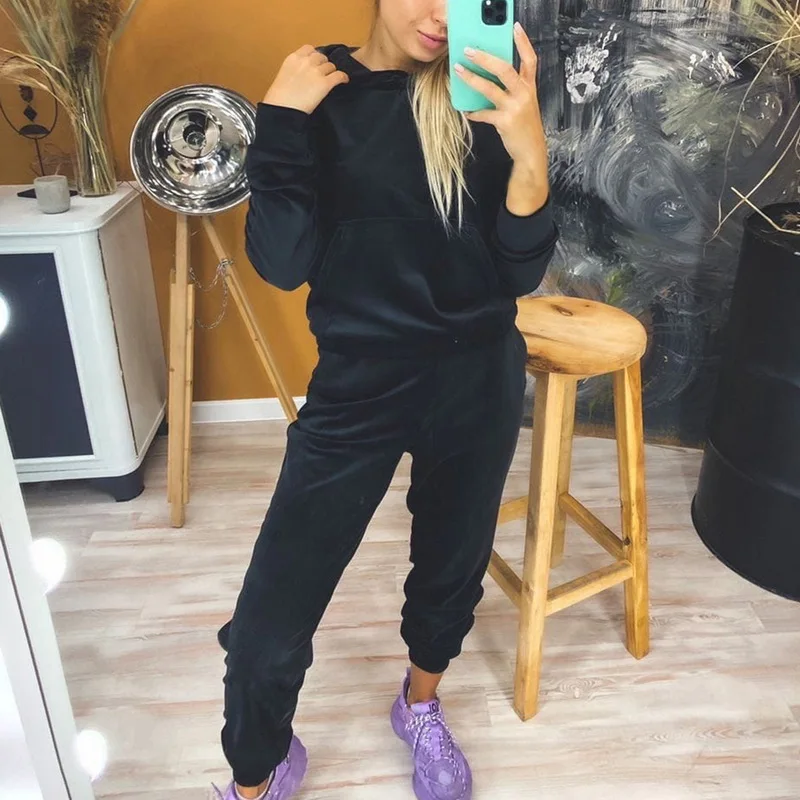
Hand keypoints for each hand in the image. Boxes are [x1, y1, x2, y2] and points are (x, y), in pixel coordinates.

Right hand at [263, 45, 348, 113]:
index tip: (314, 62)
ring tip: (331, 78)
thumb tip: (302, 75)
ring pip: (331, 66)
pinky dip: (343, 77)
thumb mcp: (284, 76)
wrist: (283, 108)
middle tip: (323, 72)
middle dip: (323, 64)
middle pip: (321, 57)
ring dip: (331, 71)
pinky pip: (339, 75)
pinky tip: (344, 80)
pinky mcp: (325, 83)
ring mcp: (316, 72)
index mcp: (294, 59)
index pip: (309, 49)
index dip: (314, 55)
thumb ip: (294, 70)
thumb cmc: (279, 98)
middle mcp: (306, 62)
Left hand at [454, 23, 547, 188]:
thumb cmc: (525, 127)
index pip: (530, 59)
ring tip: (459, 71)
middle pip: (504, 69)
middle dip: (485, 58)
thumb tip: (489, 78)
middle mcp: (524, 94)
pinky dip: (474, 112)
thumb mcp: (525, 104)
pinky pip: (484, 113)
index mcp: (530, 87)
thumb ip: (512, 90)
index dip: (523, 42)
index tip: (515, 27)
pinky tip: (467, 111)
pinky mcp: (505, 122)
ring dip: (472, 79)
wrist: (531, 152)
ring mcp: (514, 108)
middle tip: (469, 50)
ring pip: (490, 88)